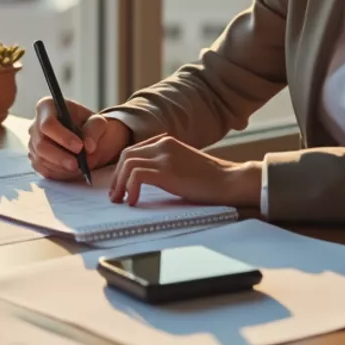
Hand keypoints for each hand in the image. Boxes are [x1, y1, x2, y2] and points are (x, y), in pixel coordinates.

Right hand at [28, 96, 130, 180]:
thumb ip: (94, 130)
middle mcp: (35, 124)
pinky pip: (43, 170)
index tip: (79, 146)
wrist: (87, 138)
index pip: (47, 123)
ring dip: (61, 167)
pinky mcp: (35, 159)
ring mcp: (33, 143)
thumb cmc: (89, 126)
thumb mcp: (97, 122)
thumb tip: (89, 146)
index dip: (62, 137)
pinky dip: (58, 173)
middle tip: (78, 164)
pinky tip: (71, 171)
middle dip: (60, 157)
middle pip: (41, 144)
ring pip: (41, 159)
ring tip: (79, 168)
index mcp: (47, 107)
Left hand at [108, 135, 260, 206]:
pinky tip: (133, 201)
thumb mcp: (182, 166)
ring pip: (127, 164)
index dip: (122, 169)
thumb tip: (144, 180)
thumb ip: (165, 166)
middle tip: (115, 195)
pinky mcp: (167, 170)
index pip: (133, 150)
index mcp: (165, 142)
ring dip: (120, 184)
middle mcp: (162, 144)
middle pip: (126, 155)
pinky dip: (130, 188)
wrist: (230, 181)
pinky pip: (136, 176)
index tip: (119, 186)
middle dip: (116, 176)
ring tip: (121, 200)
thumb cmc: (210, 180)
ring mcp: (164, 156)